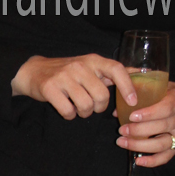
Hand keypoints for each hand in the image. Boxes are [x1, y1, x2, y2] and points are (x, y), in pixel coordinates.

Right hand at [12, 53, 138, 119]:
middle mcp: (80, 66)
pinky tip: (66, 109)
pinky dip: (69, 115)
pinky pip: (68, 111)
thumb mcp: (90, 67)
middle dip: (99, 107)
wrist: (33, 71)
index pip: (116, 69)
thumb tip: (141, 73)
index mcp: (93, 60)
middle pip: (101, 96)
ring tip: (78, 107)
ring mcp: (64, 76)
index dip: (127, 86)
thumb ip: (111, 72)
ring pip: (86, 105)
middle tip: (91, 105)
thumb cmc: (67, 72)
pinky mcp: (50, 88)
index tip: (132, 101)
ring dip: (83, 113)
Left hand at [116, 82, 174, 167]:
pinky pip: (166, 157)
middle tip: (122, 130)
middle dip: (139, 130)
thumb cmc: (174, 96)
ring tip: (122, 142)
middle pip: (162, 127)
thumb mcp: (163, 88)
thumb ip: (142, 94)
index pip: (166, 108)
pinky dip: (152, 161)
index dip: (149, 113)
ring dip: (140, 145)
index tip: (132, 116)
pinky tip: (138, 161)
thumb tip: (117, 110)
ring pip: (161, 144)